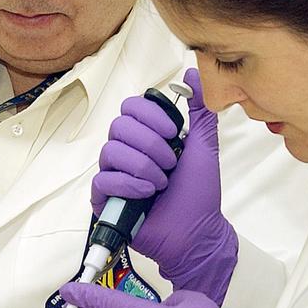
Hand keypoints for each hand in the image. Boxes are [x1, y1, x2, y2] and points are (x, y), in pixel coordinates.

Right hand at [92, 68, 237, 303]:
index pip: (132, 107)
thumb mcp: (204, 146)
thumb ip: (200, 110)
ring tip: (161, 183)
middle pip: (119, 126)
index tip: (173, 133)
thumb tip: (195, 74)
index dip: (151, 116)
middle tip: (170, 163)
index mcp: (146, 137)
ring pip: (110, 151)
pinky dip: (129, 184)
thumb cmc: (198, 194)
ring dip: (143, 166)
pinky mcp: (104, 199)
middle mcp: (127, 152)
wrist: (196, 233)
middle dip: (150, 144)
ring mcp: (114, 175)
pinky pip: (103, 180)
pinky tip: (147, 194)